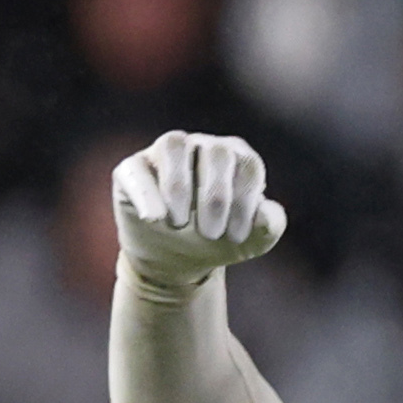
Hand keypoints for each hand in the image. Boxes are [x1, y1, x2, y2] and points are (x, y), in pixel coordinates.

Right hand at [113, 133, 285, 294]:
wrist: (175, 258)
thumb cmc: (219, 240)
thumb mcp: (251, 240)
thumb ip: (269, 225)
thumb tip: (266, 212)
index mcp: (237, 158)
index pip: (248, 165)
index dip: (245, 201)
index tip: (236, 236)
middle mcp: (203, 146)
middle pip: (216, 152)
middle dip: (216, 197)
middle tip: (211, 234)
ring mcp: (165, 152)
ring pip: (174, 145)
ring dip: (180, 186)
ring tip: (180, 224)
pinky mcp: (133, 168)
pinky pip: (137, 168)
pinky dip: (147, 193)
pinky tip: (154, 219)